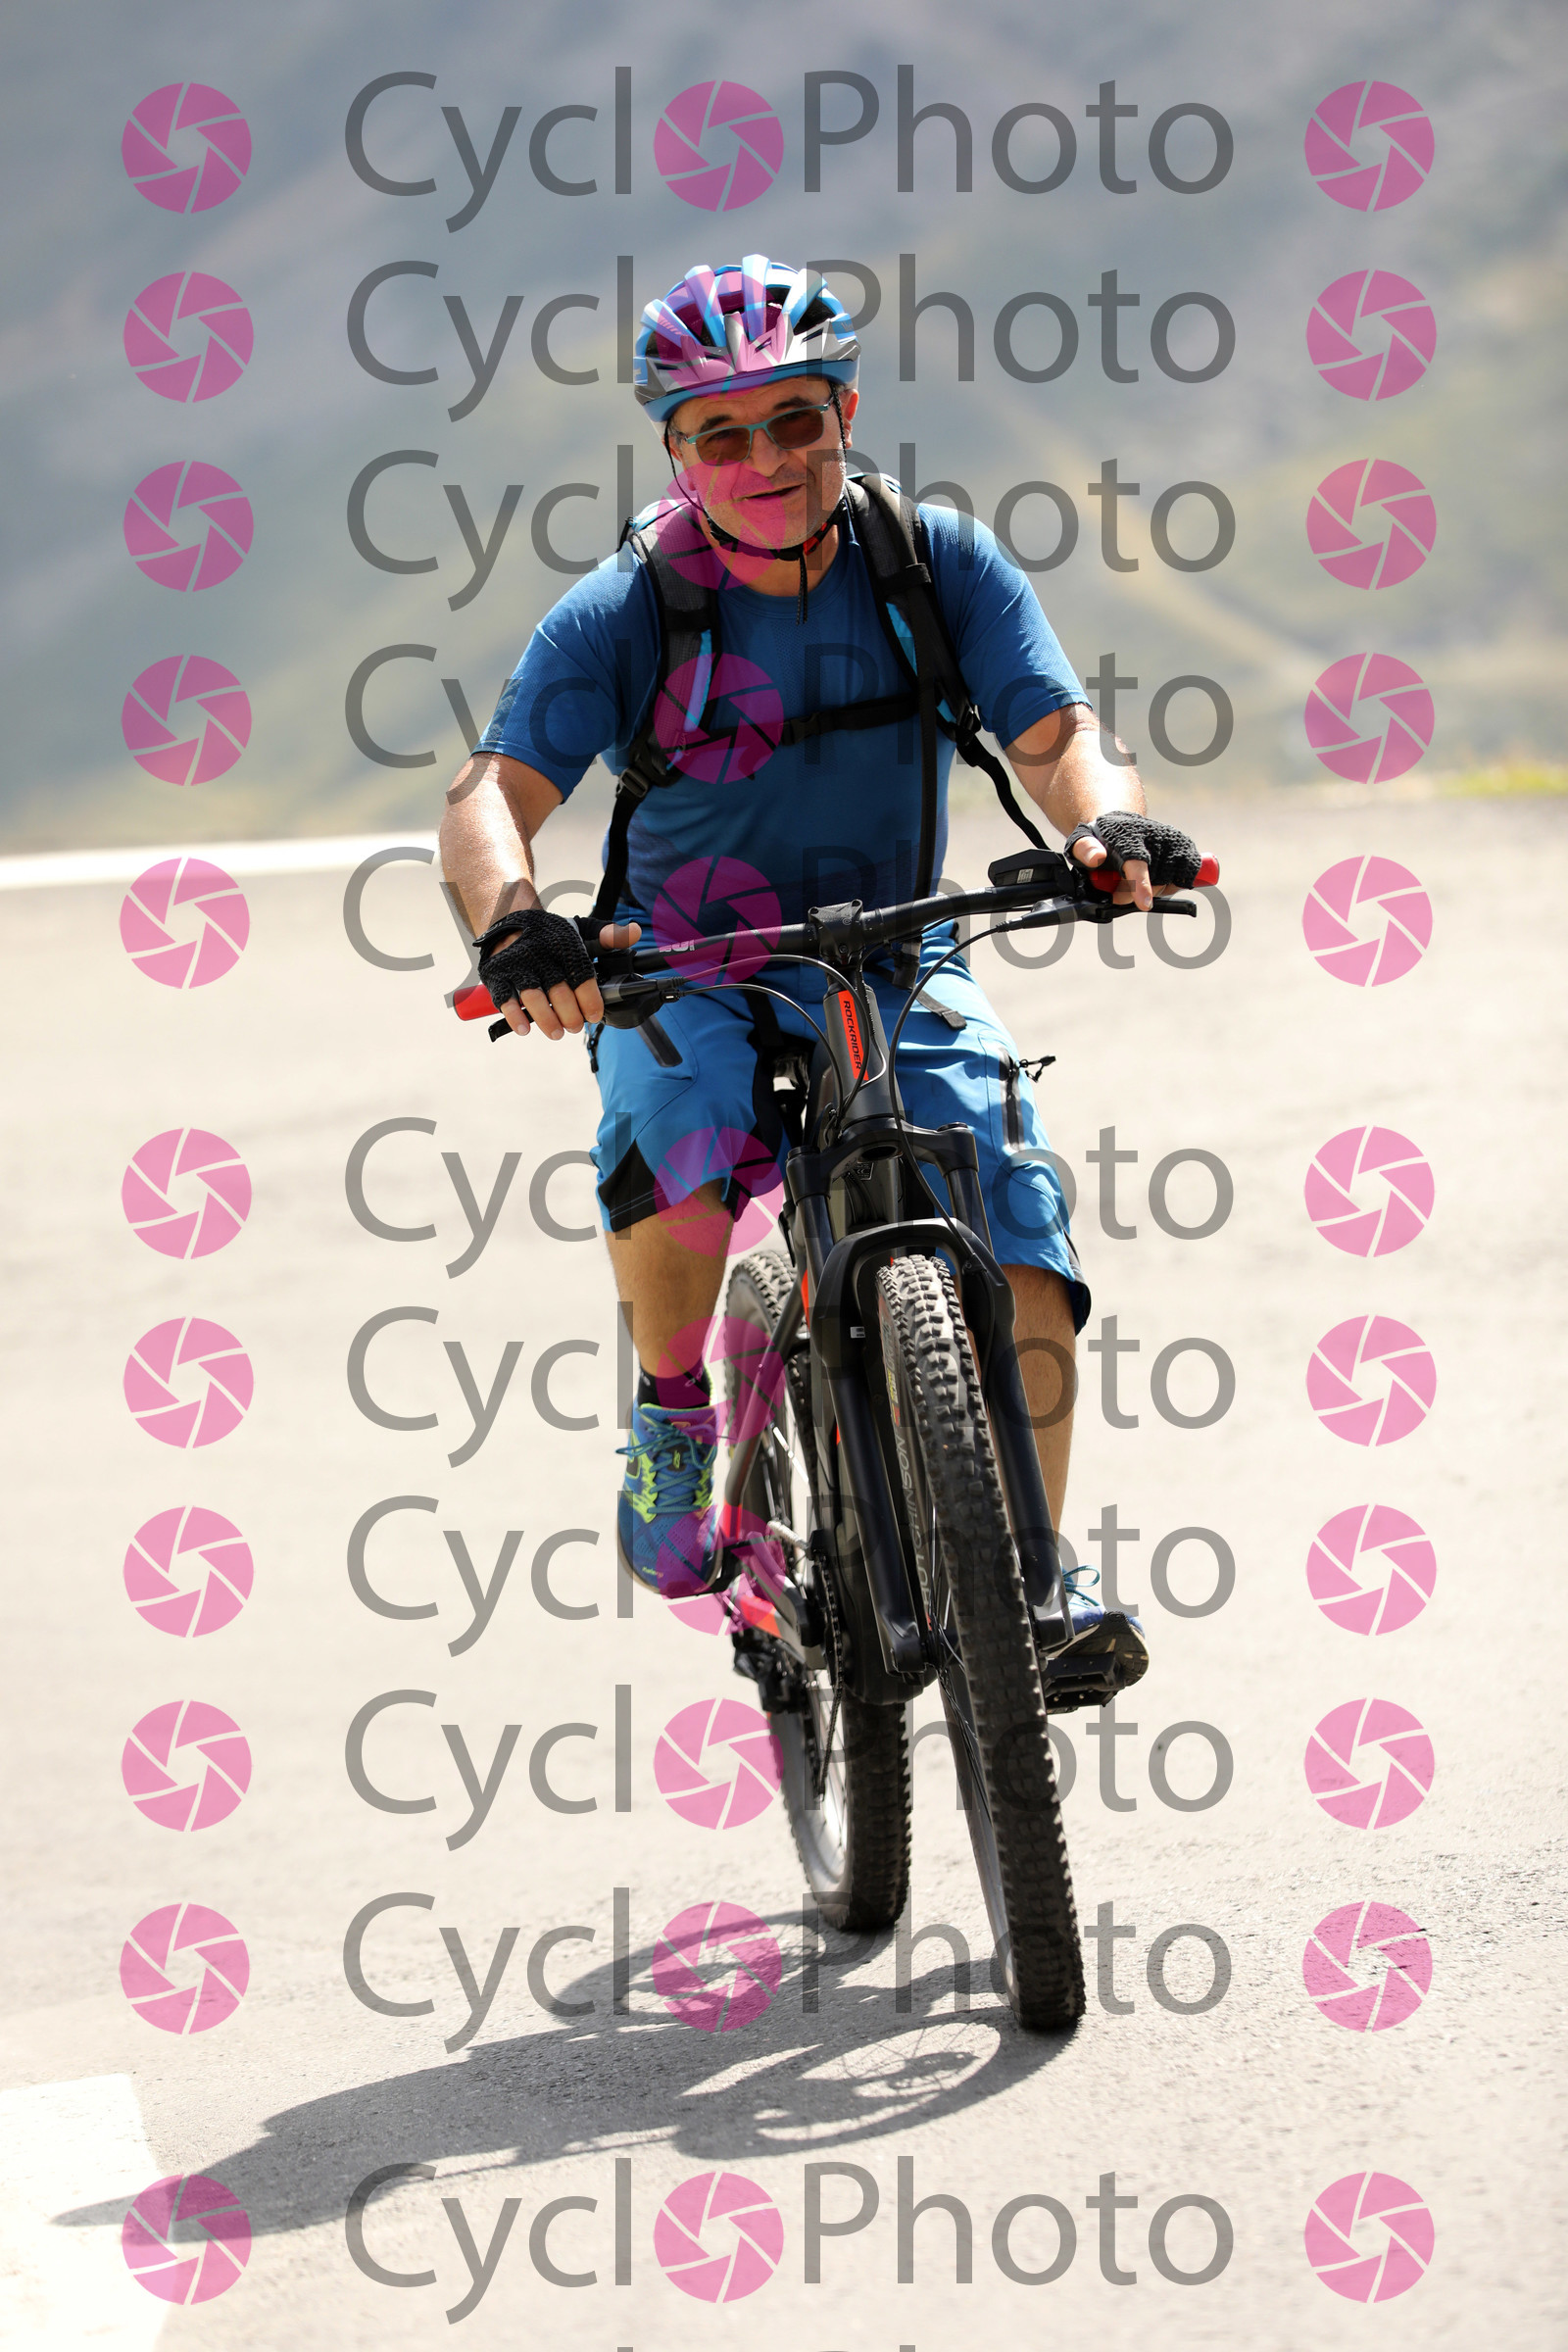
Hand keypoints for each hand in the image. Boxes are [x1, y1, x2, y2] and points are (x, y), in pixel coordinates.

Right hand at [499, 921, 641, 1039]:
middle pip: (559, 991)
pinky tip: (525, 1029)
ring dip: (547, 1019)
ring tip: (557, 1033)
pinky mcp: (498, 975)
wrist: (507, 920)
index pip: (581, 975)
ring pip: (533, 997)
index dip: (590, 1000)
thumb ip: (607, 935)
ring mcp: (518, 965)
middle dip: (571, 1015)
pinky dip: (514, 1016)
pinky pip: (504, 998)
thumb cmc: (549, 934)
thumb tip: (635, 932)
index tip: (594, 1014)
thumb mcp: (580, 928)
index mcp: (563, 945)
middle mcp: (540, 955)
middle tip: (575, 1026)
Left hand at [1066, 813, 1203, 910]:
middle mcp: (1156, 835)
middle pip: (1152, 882)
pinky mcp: (1185, 847)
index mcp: (1128, 835)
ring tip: (1132, 878)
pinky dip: (1169, 885)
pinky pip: (1183, 878)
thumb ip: (1084, 849)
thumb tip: (1097, 858)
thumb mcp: (1082, 839)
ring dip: (1150, 889)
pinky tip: (1153, 876)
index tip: (1144, 904)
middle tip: (1117, 889)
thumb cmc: (1101, 837)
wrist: (1121, 822)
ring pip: (1167, 884)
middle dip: (1133, 893)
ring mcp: (1173, 841)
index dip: (1141, 884)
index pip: (1137, 863)